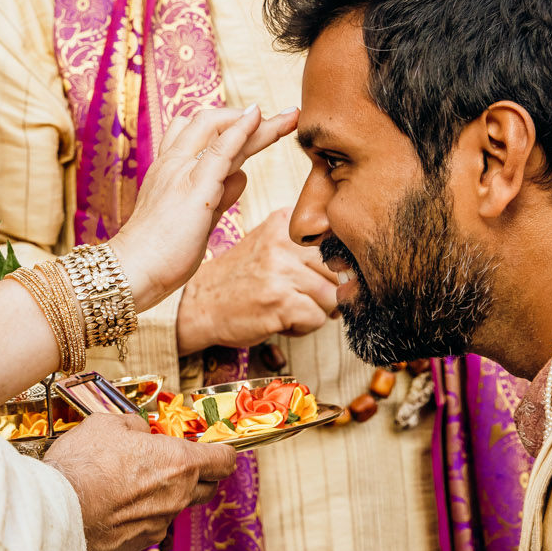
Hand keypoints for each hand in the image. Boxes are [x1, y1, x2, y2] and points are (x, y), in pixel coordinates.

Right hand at [44, 414, 237, 550]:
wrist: (57, 513)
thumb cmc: (83, 465)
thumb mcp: (106, 424)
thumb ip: (134, 426)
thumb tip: (140, 432)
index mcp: (179, 463)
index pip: (224, 461)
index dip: (222, 452)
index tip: (214, 449)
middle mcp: (178, 497)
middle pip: (207, 487)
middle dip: (198, 475)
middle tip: (172, 462)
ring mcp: (160, 523)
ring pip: (175, 507)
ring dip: (162, 495)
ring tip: (128, 483)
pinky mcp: (140, 543)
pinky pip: (151, 524)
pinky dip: (140, 515)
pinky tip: (114, 505)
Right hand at [107, 105, 297, 311]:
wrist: (133, 270)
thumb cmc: (160, 251)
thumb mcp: (197, 218)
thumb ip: (219, 195)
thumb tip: (240, 177)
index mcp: (170, 169)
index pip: (200, 134)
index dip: (232, 126)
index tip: (260, 124)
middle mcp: (173, 163)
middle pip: (212, 124)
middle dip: (250, 117)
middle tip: (287, 116)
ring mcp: (182, 171)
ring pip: (218, 130)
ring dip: (258, 123)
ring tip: (289, 117)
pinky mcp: (196, 187)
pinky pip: (221, 149)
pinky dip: (242, 130)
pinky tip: (259, 118)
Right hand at [175, 206, 339, 353]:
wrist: (198, 304)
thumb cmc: (237, 280)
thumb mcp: (268, 247)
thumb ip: (306, 250)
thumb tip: (354, 275)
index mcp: (284, 223)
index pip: (336, 244)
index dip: (330, 268)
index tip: (314, 278)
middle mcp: (284, 242)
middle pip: (338, 272)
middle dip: (324, 292)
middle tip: (296, 297)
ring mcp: (282, 271)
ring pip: (332, 298)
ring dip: (313, 311)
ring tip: (285, 308)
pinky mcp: (281, 301)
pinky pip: (317, 319)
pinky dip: (302, 327)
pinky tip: (279, 320)